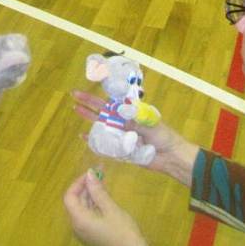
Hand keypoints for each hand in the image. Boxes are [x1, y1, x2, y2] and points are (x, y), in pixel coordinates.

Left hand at [63, 169, 148, 245]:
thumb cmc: (122, 231)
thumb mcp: (111, 208)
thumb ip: (98, 191)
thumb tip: (89, 174)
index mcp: (79, 220)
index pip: (69, 196)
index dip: (78, 183)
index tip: (92, 173)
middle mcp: (77, 227)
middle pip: (75, 202)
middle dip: (86, 187)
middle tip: (99, 173)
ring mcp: (83, 232)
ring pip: (82, 208)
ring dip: (90, 195)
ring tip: (103, 182)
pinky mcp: (91, 235)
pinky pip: (87, 216)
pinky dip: (93, 204)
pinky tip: (104, 196)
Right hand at [72, 90, 199, 185]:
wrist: (170, 157)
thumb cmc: (163, 137)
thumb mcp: (149, 124)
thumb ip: (134, 119)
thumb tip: (118, 111)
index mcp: (131, 113)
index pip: (112, 102)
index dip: (100, 95)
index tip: (89, 88)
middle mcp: (124, 122)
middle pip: (102, 111)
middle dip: (89, 104)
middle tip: (74, 96)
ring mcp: (121, 135)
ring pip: (101, 125)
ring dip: (89, 119)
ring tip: (76, 110)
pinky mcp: (120, 149)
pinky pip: (104, 144)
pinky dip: (93, 140)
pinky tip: (83, 137)